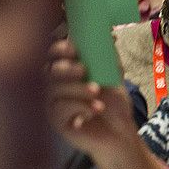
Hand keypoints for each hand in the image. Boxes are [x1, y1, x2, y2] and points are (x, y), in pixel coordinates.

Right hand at [47, 39, 137, 159]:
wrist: (120, 134)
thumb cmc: (113, 104)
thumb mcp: (113, 76)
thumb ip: (107, 57)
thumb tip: (108, 34)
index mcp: (66, 71)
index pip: (53, 55)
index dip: (59, 49)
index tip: (73, 49)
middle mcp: (55, 85)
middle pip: (48, 71)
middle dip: (65, 68)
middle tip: (83, 70)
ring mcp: (53, 103)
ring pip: (54, 89)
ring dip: (77, 88)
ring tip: (97, 92)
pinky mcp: (56, 120)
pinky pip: (59, 108)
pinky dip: (80, 106)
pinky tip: (95, 109)